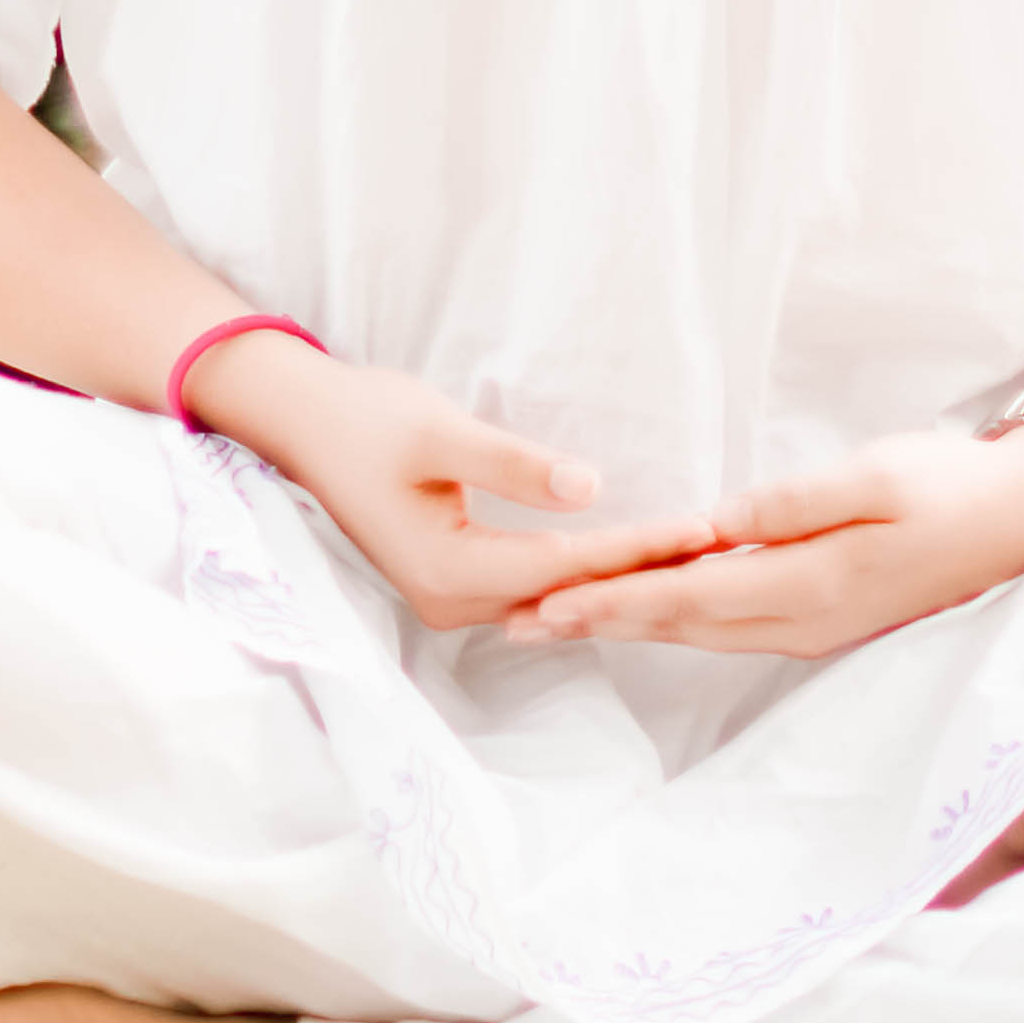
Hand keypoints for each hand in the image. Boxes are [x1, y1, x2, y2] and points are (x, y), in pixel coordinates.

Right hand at [189, 333, 719, 634]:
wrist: (301, 424)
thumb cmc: (367, 419)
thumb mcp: (440, 432)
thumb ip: (514, 463)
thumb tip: (590, 489)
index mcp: (450, 573)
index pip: (568, 567)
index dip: (638, 547)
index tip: (704, 530)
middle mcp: (452, 603)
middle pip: (568, 592)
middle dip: (644, 570)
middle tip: (722, 549)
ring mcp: (451, 599)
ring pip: (556, 594)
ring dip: (620, 575)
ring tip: (695, 556)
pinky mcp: (456, 581)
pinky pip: (536, 585)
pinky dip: (586, 572)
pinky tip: (633, 558)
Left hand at [502, 422, 1023, 658]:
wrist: (1022, 520)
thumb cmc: (949, 485)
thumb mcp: (877, 477)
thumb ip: (795, 505)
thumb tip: (722, 523)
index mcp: (808, 586)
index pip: (687, 597)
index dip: (613, 601)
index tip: (547, 604)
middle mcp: (801, 621)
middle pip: (679, 626)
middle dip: (598, 624)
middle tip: (520, 625)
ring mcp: (813, 627)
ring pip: (699, 631)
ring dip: (629, 626)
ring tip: (562, 623)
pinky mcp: (823, 616)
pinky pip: (728, 625)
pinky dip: (674, 619)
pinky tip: (647, 612)